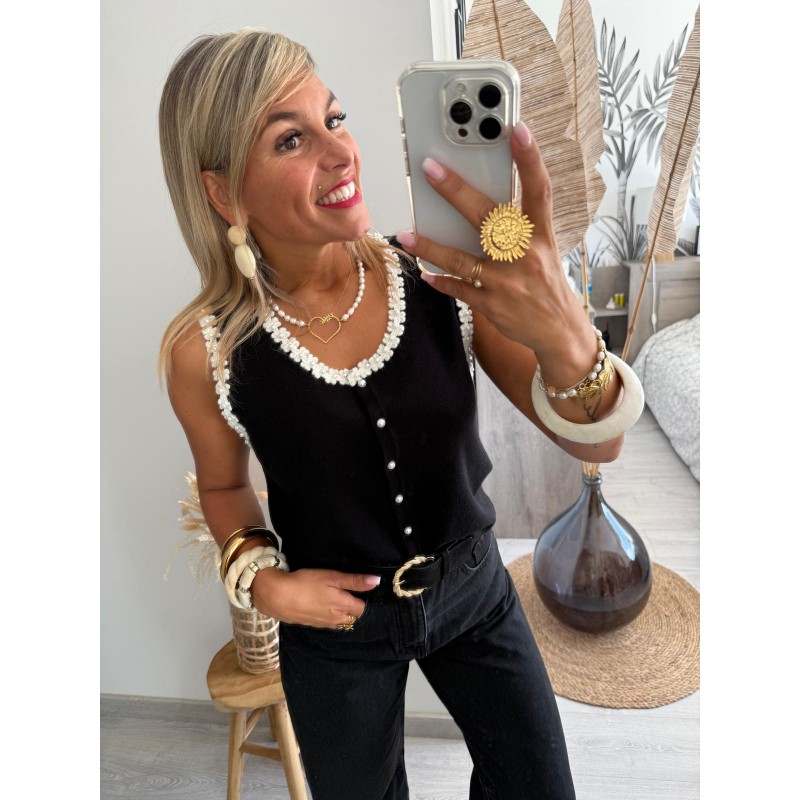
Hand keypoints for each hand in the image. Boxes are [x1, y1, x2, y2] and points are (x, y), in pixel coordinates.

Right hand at [249, 567, 380, 628]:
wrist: (278, 597)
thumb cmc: (307, 583)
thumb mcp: (332, 577)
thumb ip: (354, 581)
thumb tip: (377, 581)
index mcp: (344, 607)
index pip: (364, 608)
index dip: (366, 600)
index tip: (364, 591)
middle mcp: (337, 619)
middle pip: (353, 616)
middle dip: (355, 607)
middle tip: (352, 593)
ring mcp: (324, 623)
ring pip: (341, 620)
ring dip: (343, 612)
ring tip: (338, 599)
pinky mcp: (313, 624)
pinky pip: (329, 622)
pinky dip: (330, 615)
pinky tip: (324, 606)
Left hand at [395, 121, 590, 361]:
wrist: (560, 331)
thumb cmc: (546, 283)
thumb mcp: (544, 250)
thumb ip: (519, 227)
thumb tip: (479, 202)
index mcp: (541, 236)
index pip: (539, 191)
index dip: (530, 160)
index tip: (518, 130)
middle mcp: (525, 255)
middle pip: (488, 217)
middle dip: (457, 192)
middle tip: (431, 169)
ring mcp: (506, 282)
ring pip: (462, 259)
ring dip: (430, 246)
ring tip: (405, 234)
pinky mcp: (492, 305)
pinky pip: (459, 290)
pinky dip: (441, 282)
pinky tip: (425, 273)